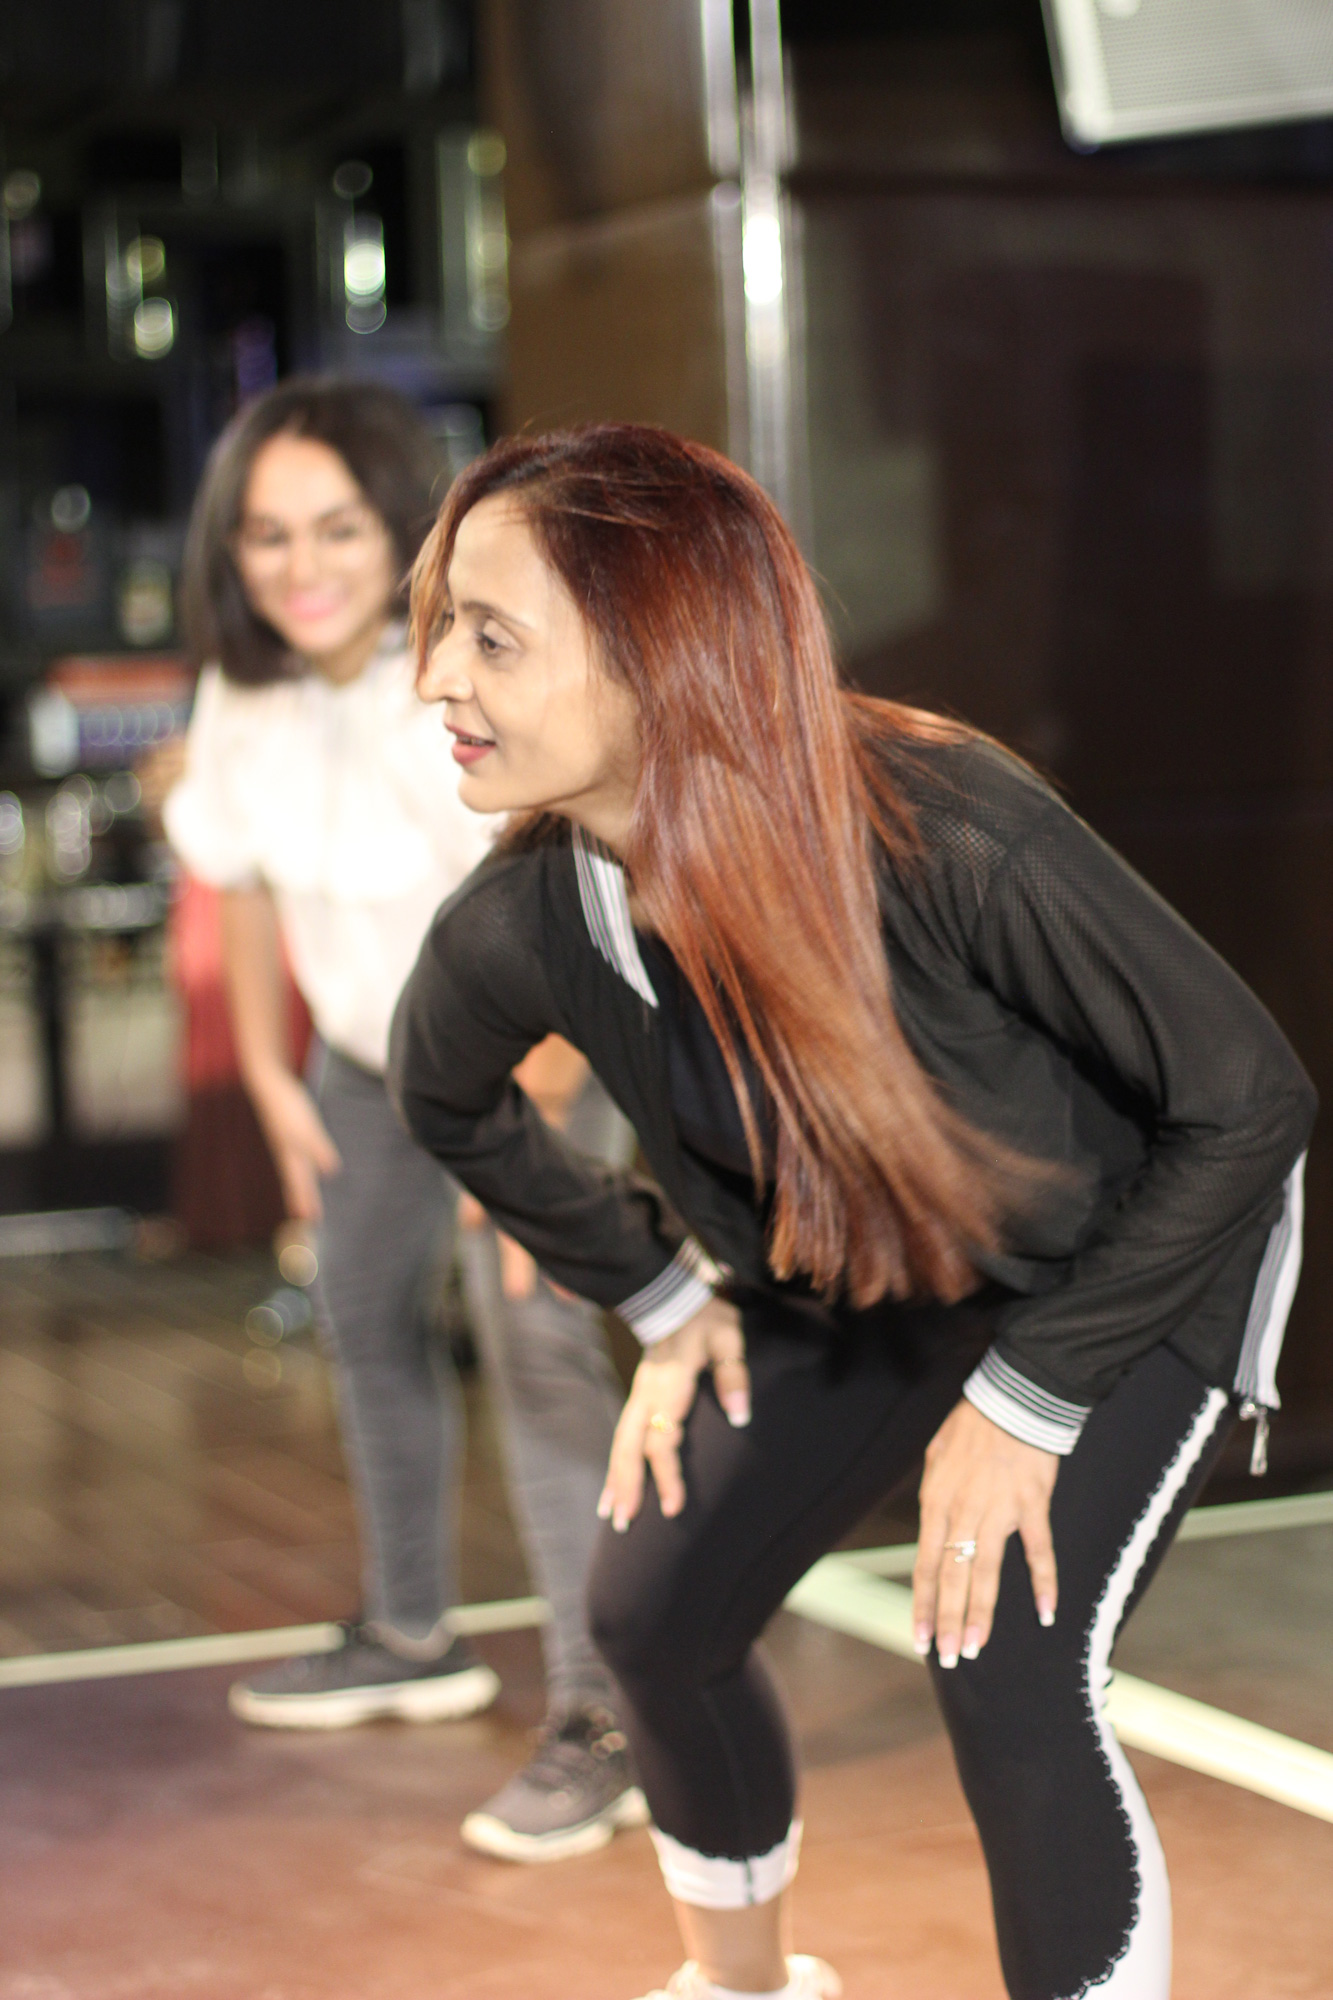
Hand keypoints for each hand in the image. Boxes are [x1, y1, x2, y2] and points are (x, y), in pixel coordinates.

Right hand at [251, 1069, 341, 1222]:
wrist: (268, 1082)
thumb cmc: (288, 1103)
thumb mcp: (306, 1126)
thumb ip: (318, 1147)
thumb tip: (330, 1171)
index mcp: (292, 1154)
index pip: (301, 1184)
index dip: (307, 1201)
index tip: (311, 1220)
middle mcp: (287, 1151)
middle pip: (296, 1180)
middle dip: (302, 1199)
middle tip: (308, 1219)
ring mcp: (286, 1141)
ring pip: (294, 1170)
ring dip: (299, 1185)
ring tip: (302, 1199)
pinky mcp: (288, 1130)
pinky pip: (296, 1156)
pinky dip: (300, 1166)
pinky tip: (303, 1164)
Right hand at [598, 1296, 748, 1531]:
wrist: (674, 1293)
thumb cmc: (707, 1317)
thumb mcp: (728, 1338)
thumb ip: (733, 1376)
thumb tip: (740, 1417)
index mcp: (668, 1386)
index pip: (661, 1439)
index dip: (666, 1474)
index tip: (673, 1508)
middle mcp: (646, 1395)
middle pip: (630, 1447)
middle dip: (627, 1486)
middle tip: (626, 1526)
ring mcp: (639, 1396)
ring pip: (620, 1444)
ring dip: (616, 1480)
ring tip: (612, 1518)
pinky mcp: (639, 1396)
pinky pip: (622, 1436)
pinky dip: (616, 1465)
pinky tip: (613, 1489)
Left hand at [913, 1398, 1058, 1668]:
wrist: (1012, 1398)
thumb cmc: (970, 1425)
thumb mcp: (936, 1457)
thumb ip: (934, 1497)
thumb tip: (932, 1529)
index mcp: (937, 1502)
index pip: (925, 1566)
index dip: (922, 1605)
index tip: (918, 1640)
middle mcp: (964, 1513)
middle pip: (953, 1578)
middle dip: (948, 1621)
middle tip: (947, 1658)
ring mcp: (1000, 1512)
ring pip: (988, 1573)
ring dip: (981, 1614)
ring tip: (974, 1648)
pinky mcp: (1032, 1506)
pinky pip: (1039, 1552)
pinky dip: (1044, 1583)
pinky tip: (1047, 1614)